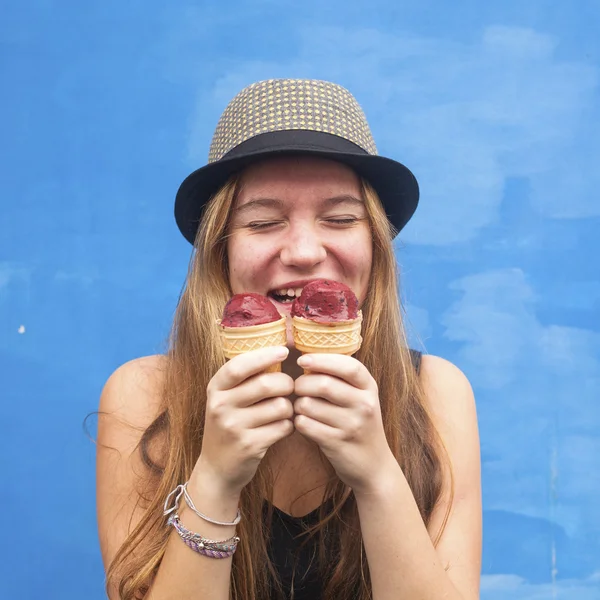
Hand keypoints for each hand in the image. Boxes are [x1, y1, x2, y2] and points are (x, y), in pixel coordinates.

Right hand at [194, 346, 294, 496]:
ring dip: (289, 407)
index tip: (284, 351)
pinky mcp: (249, 446)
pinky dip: (289, 426)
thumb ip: (245, 377)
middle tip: (289, 387)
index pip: (240, 365)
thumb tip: (279, 350)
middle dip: (286, 383)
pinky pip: (284, 427)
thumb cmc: (229, 424)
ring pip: (280, 406)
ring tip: (283, 411)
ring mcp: (234, 427)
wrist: (217, 468)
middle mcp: (220, 406)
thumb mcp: (226, 398)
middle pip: (267, 384)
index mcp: (215, 388)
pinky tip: (280, 428)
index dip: (264, 356)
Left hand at [293, 354, 395, 492]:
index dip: (322, 360)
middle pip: (323, 384)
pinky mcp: (337, 443)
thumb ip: (341, 376)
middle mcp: (365, 405)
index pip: (348, 366)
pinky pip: (304, 424)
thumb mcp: (361, 396)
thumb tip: (305, 353)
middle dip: (302, 383)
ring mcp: (352, 425)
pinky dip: (298, 421)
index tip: (302, 360)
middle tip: (297, 387)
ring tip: (302, 407)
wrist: (374, 465)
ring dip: (298, 404)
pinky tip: (303, 422)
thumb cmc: (359, 422)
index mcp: (369, 387)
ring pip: (309, 405)